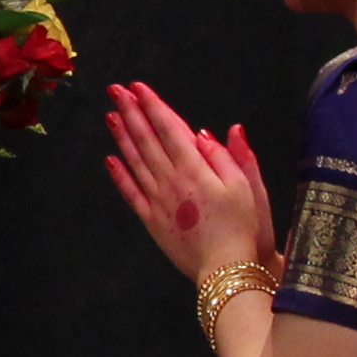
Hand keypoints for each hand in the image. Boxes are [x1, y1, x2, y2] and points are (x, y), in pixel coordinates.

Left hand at [101, 80, 273, 283]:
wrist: (225, 268)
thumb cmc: (242, 227)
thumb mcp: (245, 187)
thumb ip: (225, 157)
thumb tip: (204, 133)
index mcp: (196, 169)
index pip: (170, 129)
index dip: (153, 106)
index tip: (139, 88)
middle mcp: (172, 181)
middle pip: (147, 140)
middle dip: (132, 112)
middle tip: (116, 90)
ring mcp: (158, 201)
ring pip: (135, 161)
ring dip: (122, 136)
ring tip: (111, 115)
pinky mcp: (152, 220)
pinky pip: (131, 192)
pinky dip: (120, 175)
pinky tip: (111, 159)